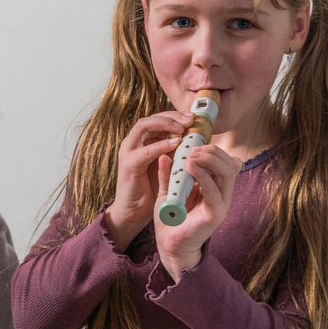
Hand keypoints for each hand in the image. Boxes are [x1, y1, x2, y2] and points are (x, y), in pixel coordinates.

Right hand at [105, 111, 191, 249]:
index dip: (176, 115)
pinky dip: (161, 145)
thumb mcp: (167, 165)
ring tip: (183, 128)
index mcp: (141, 142)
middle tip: (191, 119)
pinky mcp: (129, 165)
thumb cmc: (151, 189)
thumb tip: (199, 139)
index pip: (158, 119)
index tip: (194, 117)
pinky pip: (145, 151)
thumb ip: (176, 151)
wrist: (133, 212)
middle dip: (173, 116)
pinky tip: (176, 144)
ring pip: (145, 126)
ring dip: (166, 125)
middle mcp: (133, 143)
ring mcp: (128, 152)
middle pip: (152, 118)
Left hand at [153, 143, 240, 280]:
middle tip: (193, 147)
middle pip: (229, 164)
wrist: (169, 245)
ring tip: (191, 155)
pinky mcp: (216, 214)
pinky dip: (203, 176)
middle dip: (212, 151)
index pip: (224, 161)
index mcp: (215, 187)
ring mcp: (222, 204)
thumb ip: (168, 176)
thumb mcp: (168, 192)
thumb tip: (164, 155)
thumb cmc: (170, 220)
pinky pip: (214, 190)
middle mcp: (222, 194)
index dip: (213, 149)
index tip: (193, 144)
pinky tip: (190, 167)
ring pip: (226, 173)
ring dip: (209, 160)